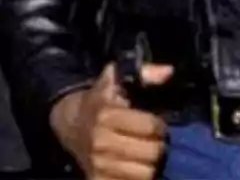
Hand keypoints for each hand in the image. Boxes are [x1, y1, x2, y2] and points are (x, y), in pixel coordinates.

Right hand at [50, 62, 172, 179]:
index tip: (158, 124)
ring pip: (144, 174)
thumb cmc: (100, 100)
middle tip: (156, 141)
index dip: (159, 125)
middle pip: (151, 153)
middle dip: (158, 146)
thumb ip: (146, 74)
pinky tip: (135, 167)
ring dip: (150, 165)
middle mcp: (101, 142)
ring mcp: (98, 165)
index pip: (150, 127)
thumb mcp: (118, 80)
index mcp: (107, 115)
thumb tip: (168, 72)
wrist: (71, 124)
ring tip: (146, 155)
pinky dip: (137, 178)